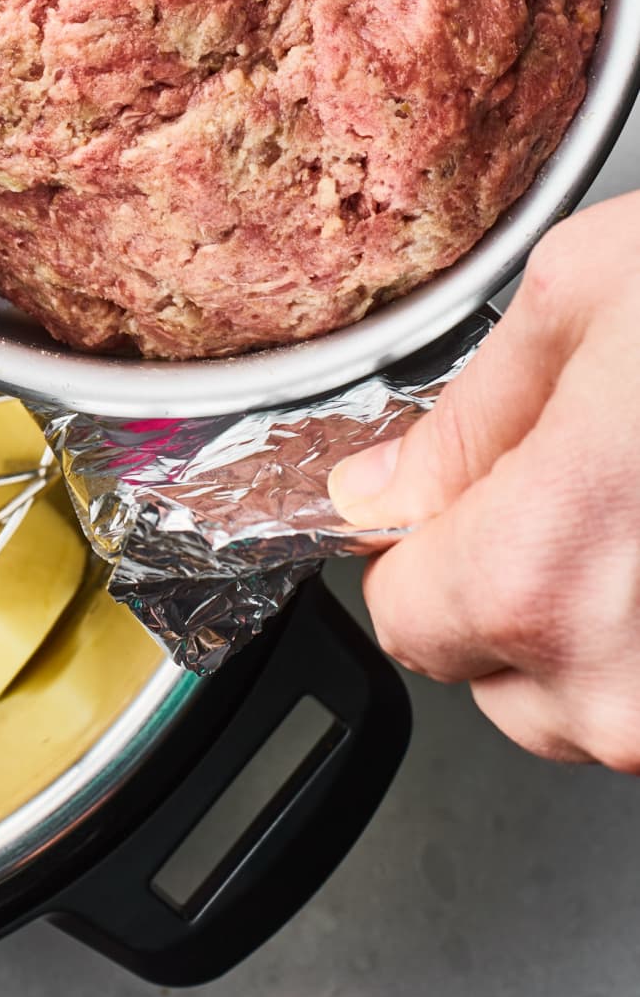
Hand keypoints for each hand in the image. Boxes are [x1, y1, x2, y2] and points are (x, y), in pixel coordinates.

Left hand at [328, 191, 639, 772]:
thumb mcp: (582, 299)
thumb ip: (463, 417)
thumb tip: (382, 485)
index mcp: (533, 572)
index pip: (399, 618)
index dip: (418, 549)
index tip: (456, 496)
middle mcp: (615, 680)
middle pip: (489, 670)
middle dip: (510, 587)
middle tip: (580, 485)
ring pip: (586, 697)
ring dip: (595, 620)